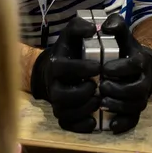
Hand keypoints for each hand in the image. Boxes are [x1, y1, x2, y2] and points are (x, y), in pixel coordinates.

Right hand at [30, 17, 101, 133]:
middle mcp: (53, 85)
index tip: (97, 67)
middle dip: (82, 93)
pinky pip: (67, 125)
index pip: (63, 68)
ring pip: (65, 112)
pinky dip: (80, 125)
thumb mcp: (72, 35)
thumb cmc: (70, 51)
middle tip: (98, 86)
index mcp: (56, 65)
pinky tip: (93, 120)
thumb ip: (79, 26)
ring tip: (98, 100)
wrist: (58, 69)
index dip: (80, 69)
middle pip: (62, 95)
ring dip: (84, 108)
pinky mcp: (62, 114)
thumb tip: (93, 28)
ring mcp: (57, 102)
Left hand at [98, 16, 151, 133]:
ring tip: (102, 102)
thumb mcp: (121, 36)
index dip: (121, 68)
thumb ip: (116, 25)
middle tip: (102, 86)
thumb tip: (105, 25)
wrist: (133, 66)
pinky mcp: (135, 109)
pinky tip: (111, 125)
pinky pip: (133, 120)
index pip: (135, 65)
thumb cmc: (122, 51)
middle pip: (137, 90)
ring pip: (135, 106)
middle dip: (119, 90)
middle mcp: (144, 80)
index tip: (104, 68)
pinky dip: (123, 124)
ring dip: (119, 106)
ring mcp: (141, 96)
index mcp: (140, 62)